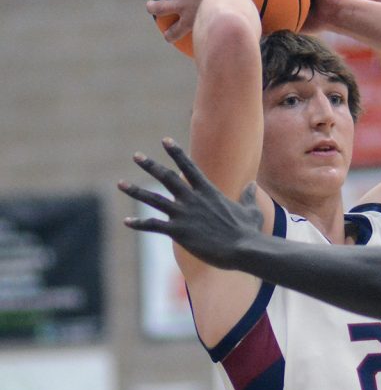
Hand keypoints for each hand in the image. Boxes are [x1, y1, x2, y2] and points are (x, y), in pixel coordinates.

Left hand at [118, 139, 263, 269]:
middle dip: (150, 165)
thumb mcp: (251, 210)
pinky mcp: (178, 231)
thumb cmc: (249, 231)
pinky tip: (126, 221)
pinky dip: (139, 224)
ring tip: (121, 183)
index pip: (189, 166)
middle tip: (136, 156)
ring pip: (154, 199)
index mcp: (209, 191)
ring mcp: (184, 214)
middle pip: (167, 177)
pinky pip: (153, 226)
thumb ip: (248, 196)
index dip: (176, 153)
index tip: (165, 141)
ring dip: (136, 190)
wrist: (244, 249)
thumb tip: (252, 186)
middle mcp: (193, 199)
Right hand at [145, 0, 234, 43]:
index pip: (175, 32)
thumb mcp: (228, 27)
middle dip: (153, 7)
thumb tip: (255, 41)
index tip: (168, 35)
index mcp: (190, 20)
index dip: (170, 35)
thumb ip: (233, 32)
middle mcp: (182, 5)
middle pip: (159, 8)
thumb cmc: (232, 17)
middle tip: (150, 6)